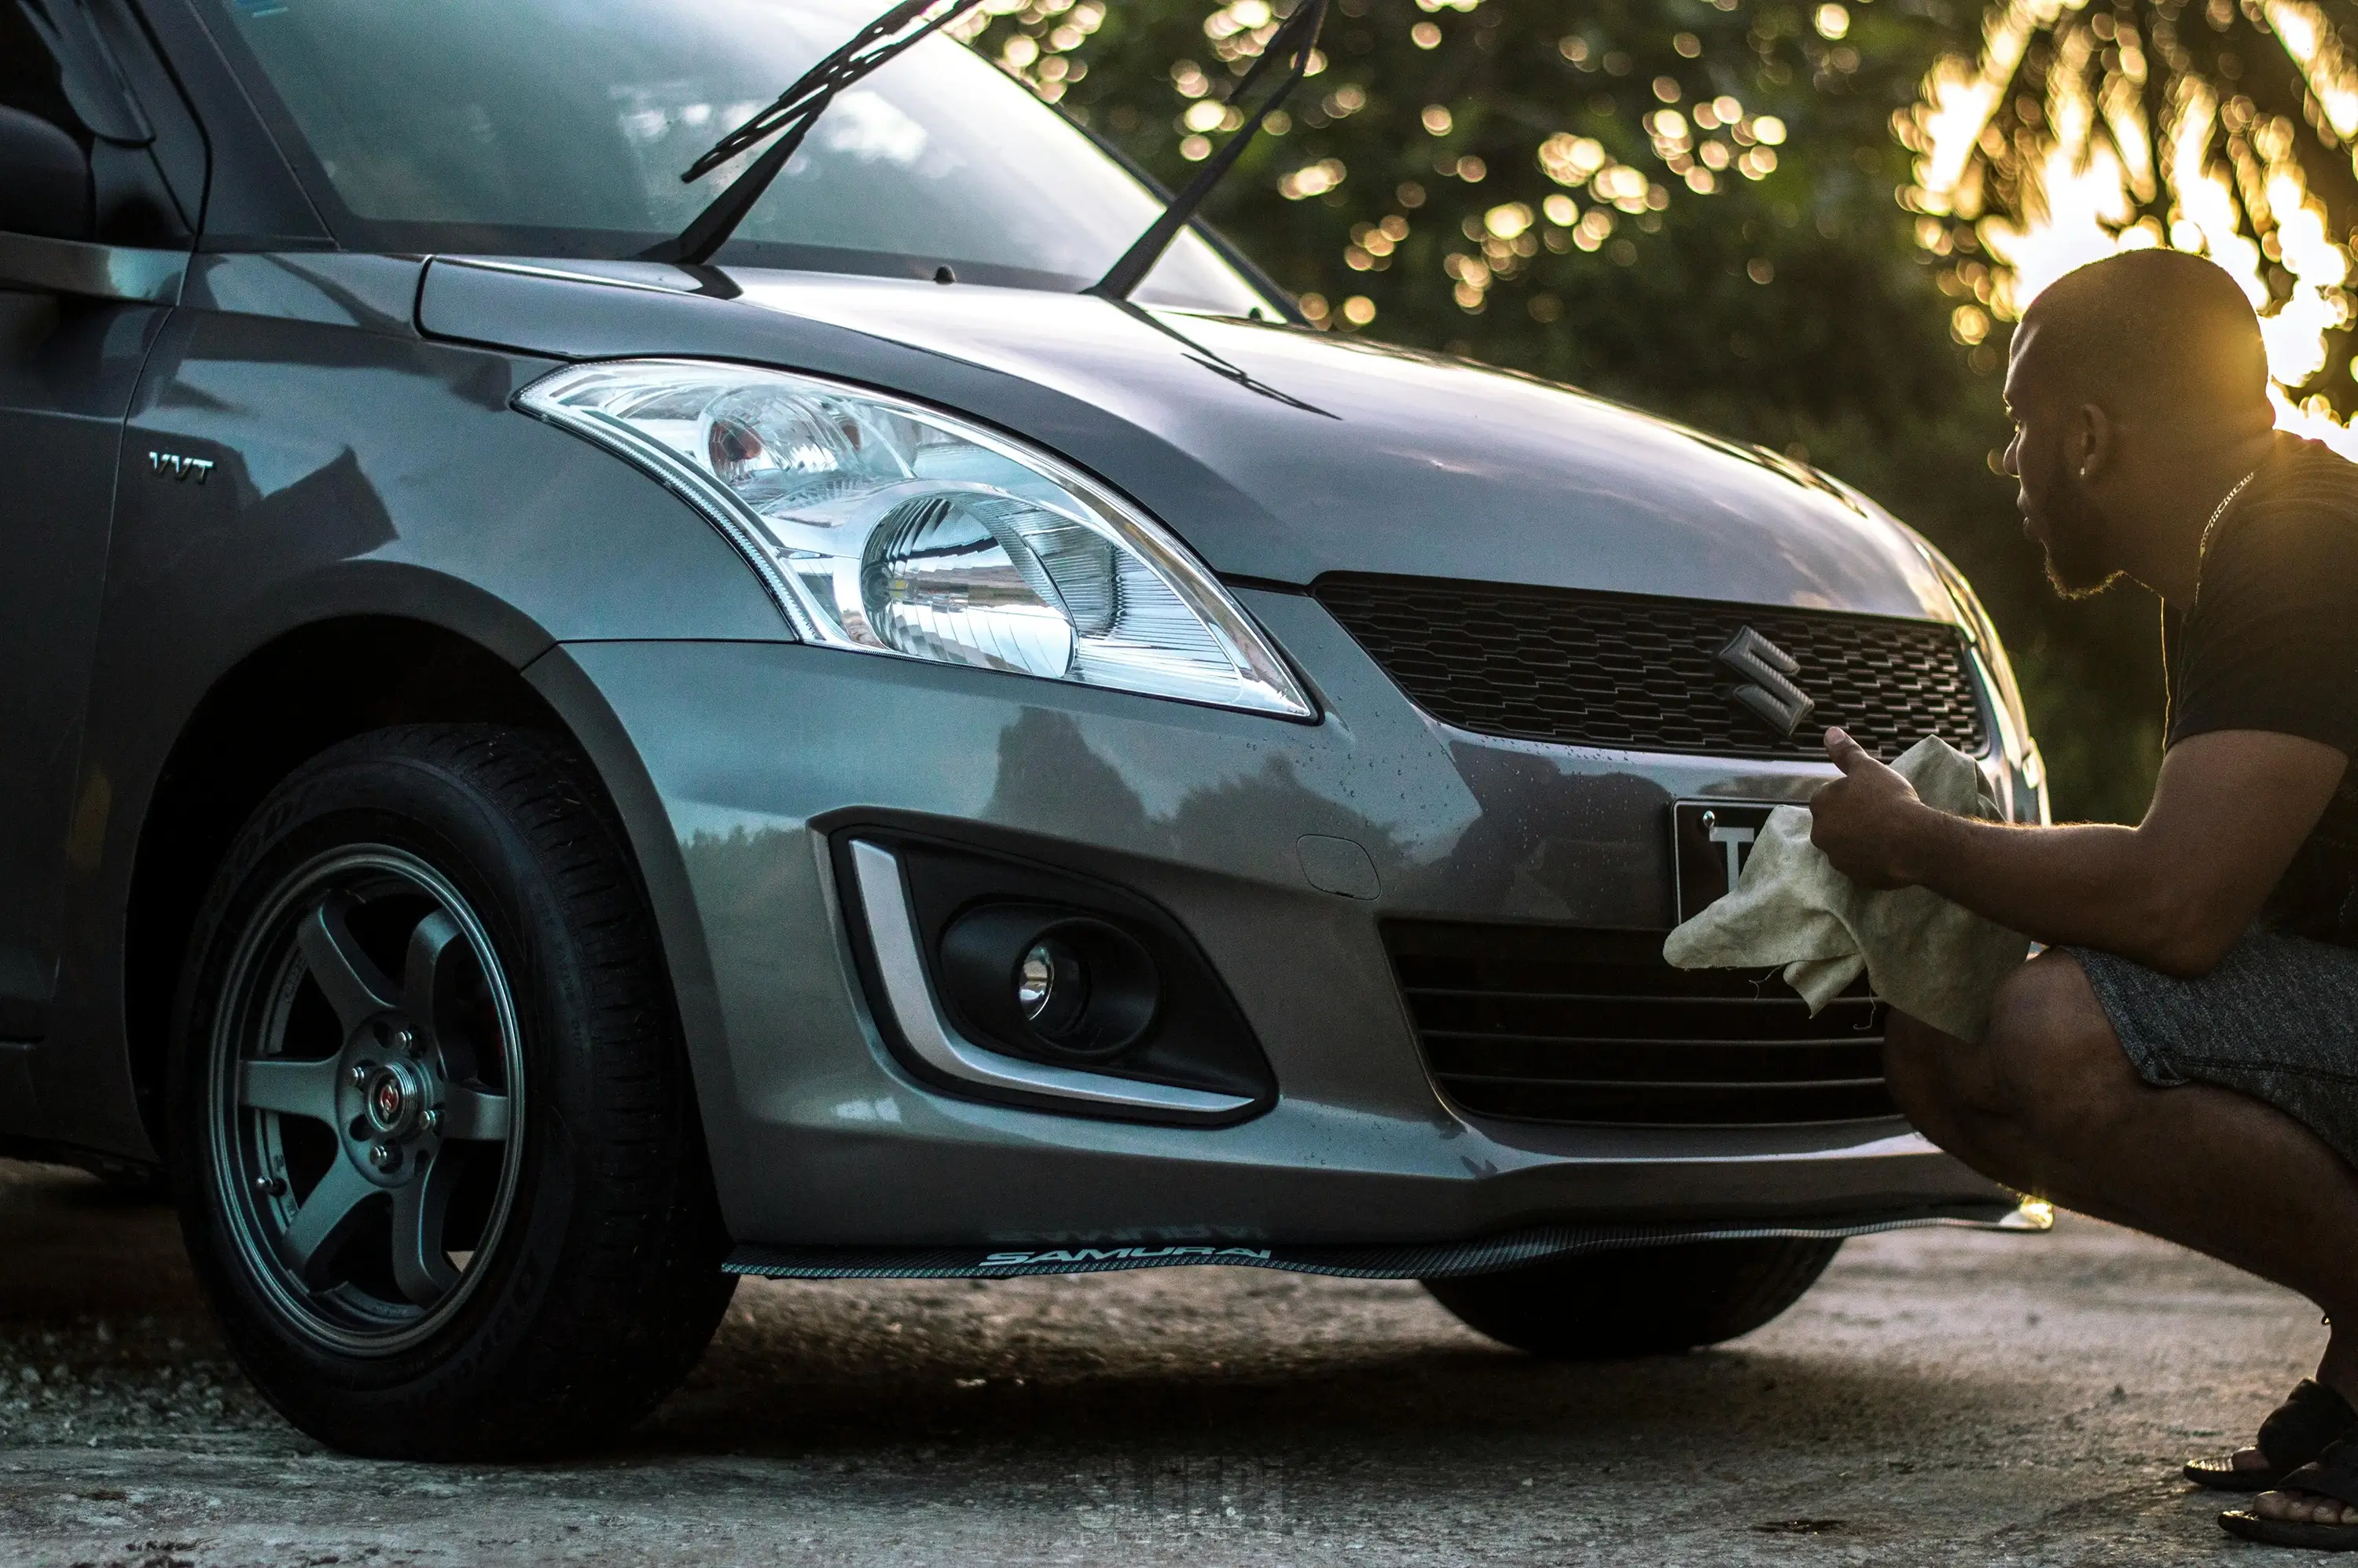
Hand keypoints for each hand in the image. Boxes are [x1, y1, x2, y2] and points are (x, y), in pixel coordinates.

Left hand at [1808, 727, 1930, 888]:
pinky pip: (1860, 865)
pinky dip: (1870, 859)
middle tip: (1879, 815)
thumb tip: (1830, 732)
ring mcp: (1836, 858)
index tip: (1870, 797)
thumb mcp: (1868, 768)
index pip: (1828, 797)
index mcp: (1820, 804)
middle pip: (1834, 823)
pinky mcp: (1854, 877)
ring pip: (1846, 845)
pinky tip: (1889, 852)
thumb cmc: (1889, 799)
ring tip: (1887, 834)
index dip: (1850, 796)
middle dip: (1851, 820)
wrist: (1913, 840)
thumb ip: (1846, 752)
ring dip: (1860, 840)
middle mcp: (1820, 833)